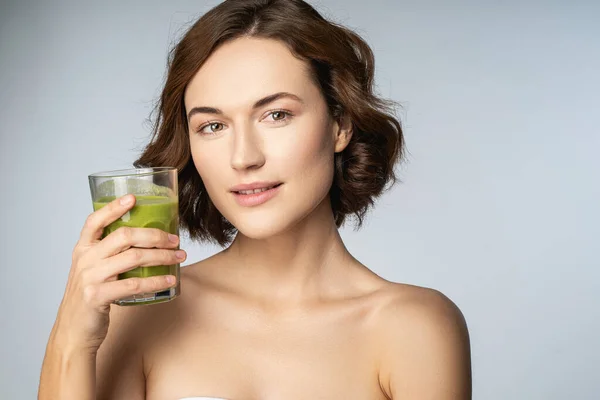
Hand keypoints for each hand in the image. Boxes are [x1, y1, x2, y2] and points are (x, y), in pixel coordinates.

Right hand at [52, 194, 184, 351]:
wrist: (73, 332)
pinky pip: (133, 285)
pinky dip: (156, 281)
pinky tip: (170, 280)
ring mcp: (90, 278)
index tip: (133, 198)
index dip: (113, 207)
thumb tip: (147, 241)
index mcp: (83, 249)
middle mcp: (84, 259)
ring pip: (133, 258)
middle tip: (175, 240)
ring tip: (179, 257)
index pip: (95, 221)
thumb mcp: (93, 271)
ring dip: (161, 256)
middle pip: (123, 236)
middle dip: (154, 235)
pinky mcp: (97, 296)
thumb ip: (110, 255)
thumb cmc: (90, 299)